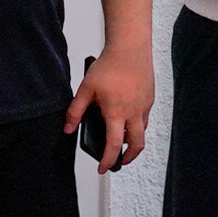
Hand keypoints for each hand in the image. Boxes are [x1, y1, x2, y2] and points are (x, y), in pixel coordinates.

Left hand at [66, 52, 153, 172]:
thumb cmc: (109, 66)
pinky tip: (126, 117)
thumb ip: (75, 111)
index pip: (114, 145)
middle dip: (128, 158)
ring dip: (133, 140)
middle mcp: (134, 112)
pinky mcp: (149, 98)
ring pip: (141, 131)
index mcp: (116, 113)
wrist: (130, 48)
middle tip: (119, 162)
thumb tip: (67, 129)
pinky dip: (137, 124)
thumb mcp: (85, 89)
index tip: (103, 168)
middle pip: (137, 145)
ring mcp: (144, 106)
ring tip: (121, 140)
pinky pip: (144, 118)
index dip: (108, 161)